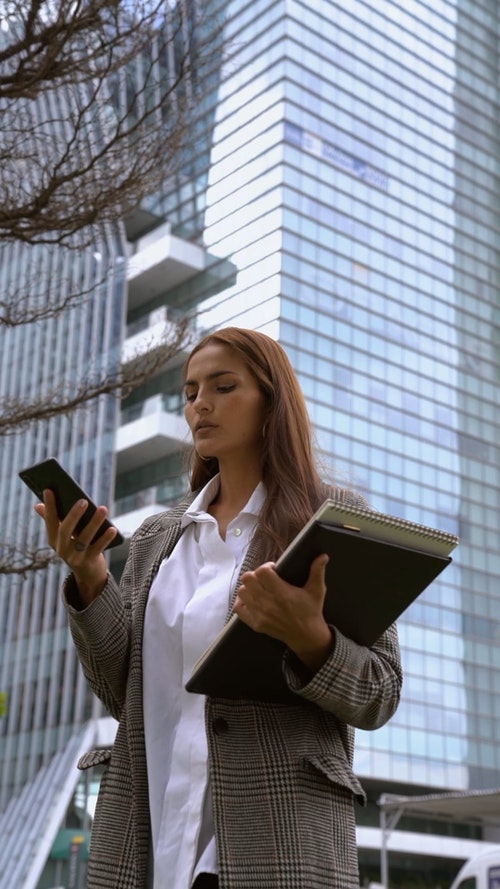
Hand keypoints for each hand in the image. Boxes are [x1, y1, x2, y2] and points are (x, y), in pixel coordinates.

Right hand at [35, 489, 115, 605]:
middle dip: (74, 515)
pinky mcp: (89, 562)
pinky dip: (105, 538)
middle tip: (83, 500)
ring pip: (84, 538)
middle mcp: (62, 549)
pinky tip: (112, 528)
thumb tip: (38, 505)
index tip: (49, 489)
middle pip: (66, 530)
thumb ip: (53, 520)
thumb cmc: (76, 547)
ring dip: (94, 523)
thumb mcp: (63, 536)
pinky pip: (98, 548)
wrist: (87, 574)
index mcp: (53, 539)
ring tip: (103, 508)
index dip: (49, 506)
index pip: (50, 520)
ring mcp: (75, 557)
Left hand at [233, 554, 332, 671]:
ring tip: (258, 588)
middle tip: (264, 578)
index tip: (273, 569)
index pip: (262, 572)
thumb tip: (323, 556)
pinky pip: (238, 608)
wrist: (306, 636)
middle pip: (247, 579)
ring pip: (242, 592)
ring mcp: (260, 614)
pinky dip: (242, 602)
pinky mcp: (255, 624)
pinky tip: (252, 599)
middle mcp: (268, 603)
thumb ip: (317, 571)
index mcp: (282, 593)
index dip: (266, 567)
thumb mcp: (317, 590)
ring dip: (248, 587)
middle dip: (255, 575)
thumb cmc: (311, 611)